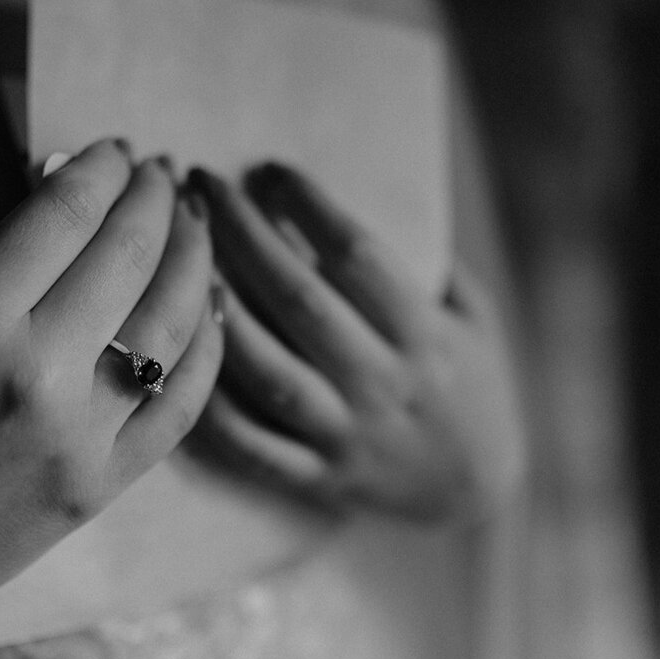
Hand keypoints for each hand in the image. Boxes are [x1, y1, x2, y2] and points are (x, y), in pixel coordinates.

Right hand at [0, 139, 222, 658]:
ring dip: (193, 260)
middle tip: (162, 174)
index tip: (117, 151)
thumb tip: (69, 208)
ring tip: (194, 228)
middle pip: (128, 257)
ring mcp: (79, 435)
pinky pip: (183, 406)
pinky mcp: (103, 486)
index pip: (63, 215)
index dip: (100, 169)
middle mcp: (33, 371)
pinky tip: (210, 311)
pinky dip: (206, 349)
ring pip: (172, 324)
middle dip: (154, 199)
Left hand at [186, 164, 525, 521]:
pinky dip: (212, 406)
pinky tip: (179, 354)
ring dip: (220, 311)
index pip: (358, 256)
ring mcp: (347, 434)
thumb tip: (366, 190)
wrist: (480, 490)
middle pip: (299, 299)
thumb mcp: (476, 317)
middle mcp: (383, 383)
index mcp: (425, 335)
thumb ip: (429, 262)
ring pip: (269, 371)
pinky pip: (253, 446)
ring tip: (179, 258)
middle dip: (244, 234)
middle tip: (200, 183)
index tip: (270, 169)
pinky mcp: (318, 477)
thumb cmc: (474, 385)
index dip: (309, 205)